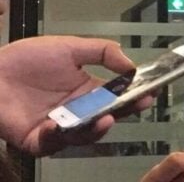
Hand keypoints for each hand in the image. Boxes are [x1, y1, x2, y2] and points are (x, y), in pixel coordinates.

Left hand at [0, 35, 154, 155]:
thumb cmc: (25, 59)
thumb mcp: (69, 46)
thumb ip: (102, 52)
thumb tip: (131, 64)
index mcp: (87, 90)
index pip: (117, 96)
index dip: (134, 95)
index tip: (151, 91)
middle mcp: (76, 110)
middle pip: (106, 116)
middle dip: (124, 112)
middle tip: (137, 104)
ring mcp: (58, 126)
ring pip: (83, 135)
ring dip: (96, 129)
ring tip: (106, 119)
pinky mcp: (37, 139)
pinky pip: (52, 142)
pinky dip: (58, 136)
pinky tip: (61, 123)